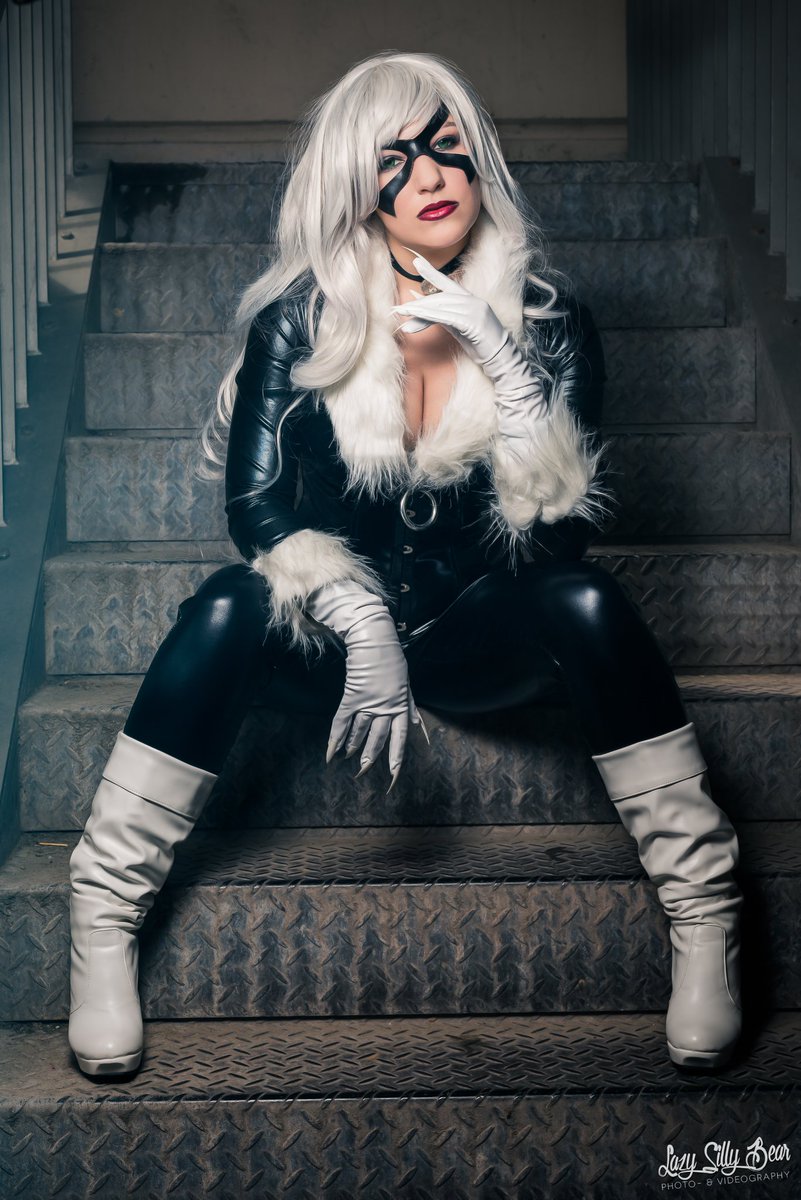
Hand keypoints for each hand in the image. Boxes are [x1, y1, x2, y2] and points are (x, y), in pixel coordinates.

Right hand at [304, 579, 426, 791]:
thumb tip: (418, 726)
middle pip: (377, 739)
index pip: (400, 738)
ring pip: (359, 732)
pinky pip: (342, 722)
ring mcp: (368, 704)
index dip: (396, 758)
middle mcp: (385, 709)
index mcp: (401, 707)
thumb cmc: (393, 662)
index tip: (393, 776)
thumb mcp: (407, 685)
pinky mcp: (352, 697)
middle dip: (369, 757)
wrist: (374, 642)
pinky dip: (336, 738)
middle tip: (362, 771)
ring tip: (349, 756)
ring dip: (353, 746)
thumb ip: (411, 707)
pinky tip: (331, 752)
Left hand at [391, 254, 546, 424]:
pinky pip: (446, 317)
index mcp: (471, 300)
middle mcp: (474, 301)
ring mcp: (475, 311)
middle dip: (419, 303)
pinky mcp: (473, 323)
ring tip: (403, 314)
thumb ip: (444, 316)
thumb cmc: (480, 346)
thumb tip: (423, 309)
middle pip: (441, 297)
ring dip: (420, 311)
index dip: (432, 272)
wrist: (501, 360)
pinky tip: (415, 323)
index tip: (416, 262)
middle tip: (399, 307)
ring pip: (441, 306)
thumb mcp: (459, 329)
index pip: (448, 283)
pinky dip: (429, 319)